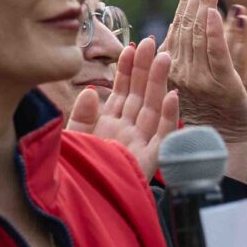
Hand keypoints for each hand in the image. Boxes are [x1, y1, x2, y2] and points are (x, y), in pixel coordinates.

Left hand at [69, 41, 179, 181]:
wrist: (82, 204)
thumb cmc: (77, 173)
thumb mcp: (75, 141)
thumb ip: (83, 116)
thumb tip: (91, 92)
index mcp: (109, 125)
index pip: (121, 91)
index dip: (126, 69)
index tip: (129, 47)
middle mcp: (128, 130)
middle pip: (140, 94)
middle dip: (145, 68)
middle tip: (150, 42)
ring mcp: (141, 144)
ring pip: (153, 107)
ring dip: (159, 82)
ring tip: (164, 57)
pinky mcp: (151, 160)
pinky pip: (163, 135)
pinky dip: (168, 116)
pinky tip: (172, 95)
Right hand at [162, 0, 246, 153]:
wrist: (220, 144)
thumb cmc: (208, 113)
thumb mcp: (192, 78)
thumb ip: (188, 52)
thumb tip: (182, 24)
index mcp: (171, 65)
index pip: (180, 24)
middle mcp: (180, 68)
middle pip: (187, 23)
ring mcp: (199, 76)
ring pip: (199, 32)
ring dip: (204, 2)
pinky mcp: (220, 84)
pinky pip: (215, 54)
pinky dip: (213, 31)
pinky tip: (213, 10)